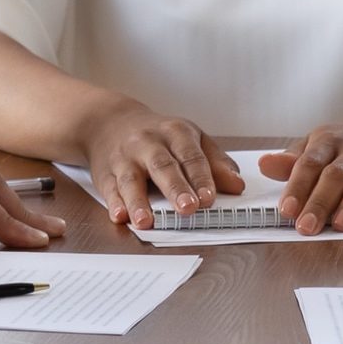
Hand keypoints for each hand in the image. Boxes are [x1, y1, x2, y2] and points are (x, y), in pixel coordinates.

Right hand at [77, 101, 240, 229]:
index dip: (201, 178)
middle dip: (175, 188)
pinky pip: (110, 189)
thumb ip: (215, 163)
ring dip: (138, 201)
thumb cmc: (158, 136)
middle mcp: (148, 143)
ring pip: (131, 179)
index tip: (209, 198)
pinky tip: (120, 216)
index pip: (191, 156)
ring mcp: (124, 158)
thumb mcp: (190, 139)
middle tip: (188, 208)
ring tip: (146, 221)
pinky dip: (114, 203)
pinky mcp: (106, 173)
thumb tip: (237, 185)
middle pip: (163, 166)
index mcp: (175, 133)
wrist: (110, 122)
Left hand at [259, 114, 342, 233]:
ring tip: (341, 224)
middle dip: (319, 202)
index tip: (286, 209)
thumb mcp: (324, 142)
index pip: (310, 163)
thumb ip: (295, 159)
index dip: (297, 186)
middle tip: (306, 226)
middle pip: (335, 175)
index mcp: (330, 141)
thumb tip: (265, 165)